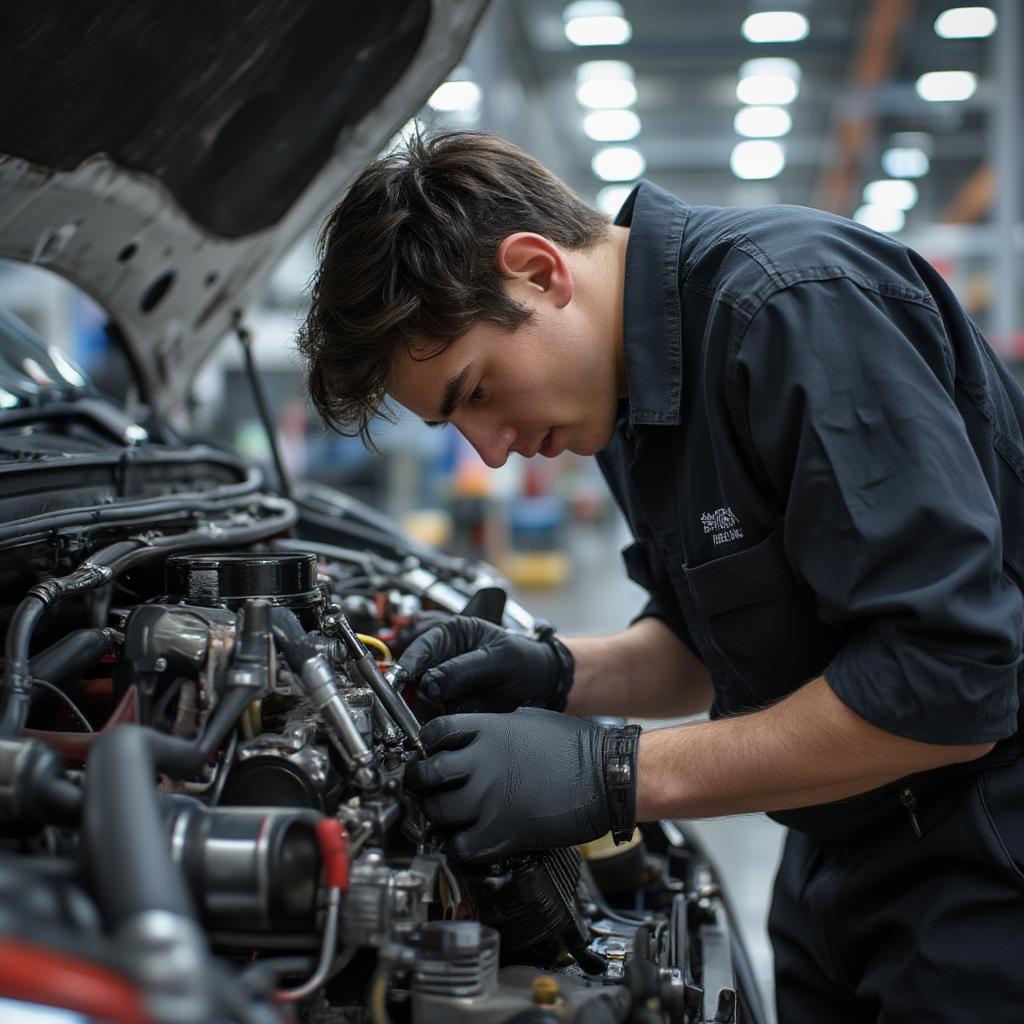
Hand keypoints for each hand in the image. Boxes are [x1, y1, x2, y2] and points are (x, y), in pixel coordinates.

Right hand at [396, 617, 573, 713]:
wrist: (543, 685)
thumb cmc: (526, 661)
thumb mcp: (500, 659)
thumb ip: (465, 669)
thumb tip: (431, 683)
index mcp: (453, 633)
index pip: (422, 647)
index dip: (408, 665)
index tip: (400, 680)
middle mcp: (443, 658)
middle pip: (415, 676)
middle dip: (415, 692)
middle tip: (420, 704)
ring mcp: (444, 683)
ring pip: (422, 700)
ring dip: (428, 710)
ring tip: (448, 713)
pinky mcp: (449, 706)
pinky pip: (436, 716)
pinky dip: (440, 721)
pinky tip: (451, 721)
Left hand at [404, 708, 639, 861]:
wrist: (609, 776)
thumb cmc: (578, 747)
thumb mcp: (529, 719)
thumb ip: (494, 728)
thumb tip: (476, 737)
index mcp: (488, 729)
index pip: (432, 733)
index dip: (427, 746)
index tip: (430, 756)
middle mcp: (482, 761)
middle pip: (426, 775)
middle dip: (423, 783)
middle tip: (430, 790)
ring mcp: (490, 798)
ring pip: (438, 812)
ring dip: (441, 817)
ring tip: (454, 817)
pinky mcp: (503, 832)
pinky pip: (461, 846)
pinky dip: (461, 846)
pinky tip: (472, 839)